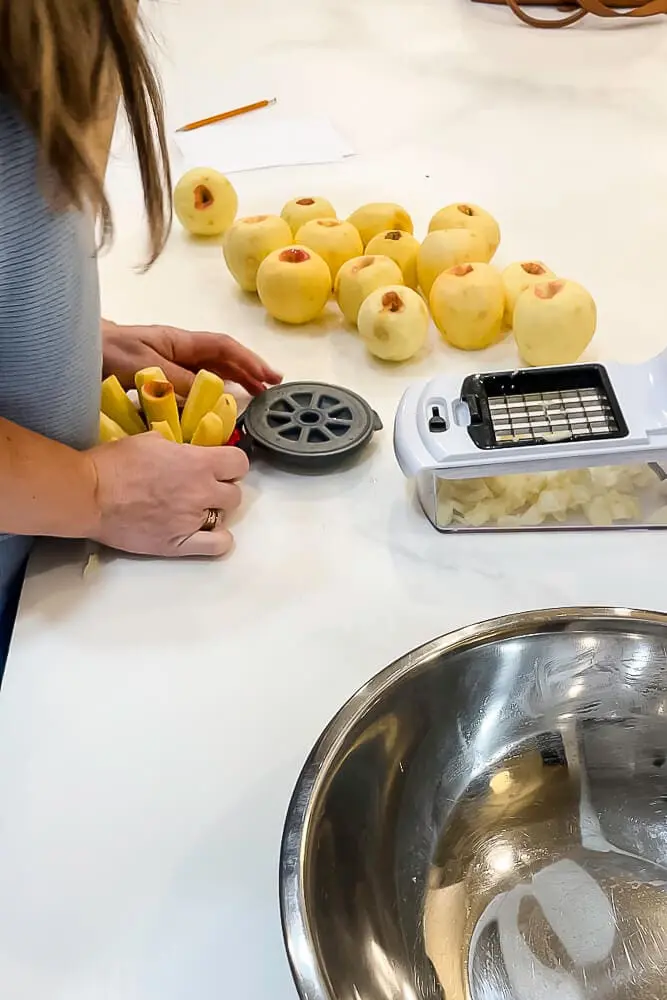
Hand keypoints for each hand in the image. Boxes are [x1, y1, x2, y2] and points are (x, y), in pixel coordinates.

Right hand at [88, 432, 249, 556]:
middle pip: (234, 493)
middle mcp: (201, 491)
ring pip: (225, 517)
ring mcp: (192, 520)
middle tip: (203, 488)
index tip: (220, 466)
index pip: (239, 463)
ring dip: (214, 512)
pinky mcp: (179, 544)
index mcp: (197, 462)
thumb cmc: (114, 463)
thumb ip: (176, 447)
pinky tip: (204, 533)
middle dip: (222, 489)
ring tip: (195, 510)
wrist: (90, 495)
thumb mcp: (150, 440)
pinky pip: (218, 546)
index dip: (231, 465)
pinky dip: (217, 540)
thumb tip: (183, 451)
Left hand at [102, 321, 282, 396]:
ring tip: (249, 401)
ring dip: (230, 386)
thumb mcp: (146, 367)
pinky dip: (204, 398)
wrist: (74, 352)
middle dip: (248, 373)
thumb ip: (179, 381)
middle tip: (269, 392)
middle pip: (222, 360)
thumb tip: (212, 394)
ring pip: (207, 374)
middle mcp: (177, 352)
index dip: (249, 361)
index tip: (269, 377)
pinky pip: (188, 388)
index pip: (224, 348)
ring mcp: (167, 366)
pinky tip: (211, 410)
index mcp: (179, 342)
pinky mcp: (155, 381)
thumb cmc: (107, 352)